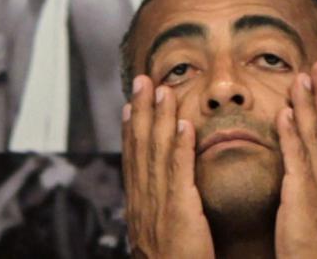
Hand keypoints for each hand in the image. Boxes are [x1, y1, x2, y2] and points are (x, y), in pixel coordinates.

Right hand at [122, 76, 214, 258]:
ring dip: (160, 119)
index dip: (132, 129)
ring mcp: (160, 209)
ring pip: (158, 155)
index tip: (131, 103)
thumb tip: (157, 197)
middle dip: (141, 112)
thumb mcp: (160, 237)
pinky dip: (181, 147)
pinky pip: (180, 174)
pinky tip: (185, 124)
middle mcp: (144, 205)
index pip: (133, 161)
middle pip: (140, 149)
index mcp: (139, 210)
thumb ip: (160, 213)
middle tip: (141, 80)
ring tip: (163, 89)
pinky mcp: (181, 214)